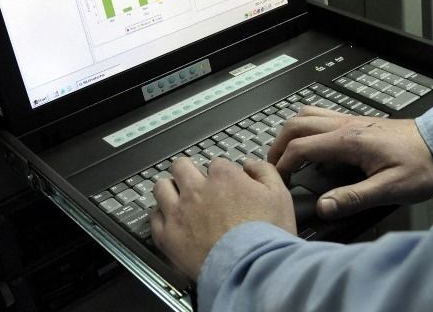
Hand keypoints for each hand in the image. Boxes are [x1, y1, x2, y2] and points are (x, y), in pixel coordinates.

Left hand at [151, 157, 295, 279]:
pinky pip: (153, 218)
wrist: (250, 268)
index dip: (221, 174)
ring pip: (161, 187)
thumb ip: (264, 171)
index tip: (225, 185)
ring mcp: (178, 212)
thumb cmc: (266, 235)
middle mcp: (197, 190)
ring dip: (169, 189)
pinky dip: (160, 216)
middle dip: (188, 172)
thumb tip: (251, 164)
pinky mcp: (167, 236)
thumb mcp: (279, 195)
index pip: (216, 163)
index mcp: (224, 177)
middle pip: (181, 167)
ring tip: (177, 198)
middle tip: (196, 184)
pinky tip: (169, 221)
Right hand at [268, 106, 432, 219]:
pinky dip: (307, 127)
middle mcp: (347, 125)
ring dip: (291, 132)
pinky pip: (323, 116)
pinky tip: (313, 145)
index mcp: (349, 140)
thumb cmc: (423, 165)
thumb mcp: (389, 189)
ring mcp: (352, 120)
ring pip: (308, 115)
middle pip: (296, 124)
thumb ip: (354, 198)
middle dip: (278, 145)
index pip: (300, 147)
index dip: (282, 165)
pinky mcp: (359, 123)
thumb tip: (324, 207)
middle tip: (273, 166)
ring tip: (286, 154)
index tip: (277, 182)